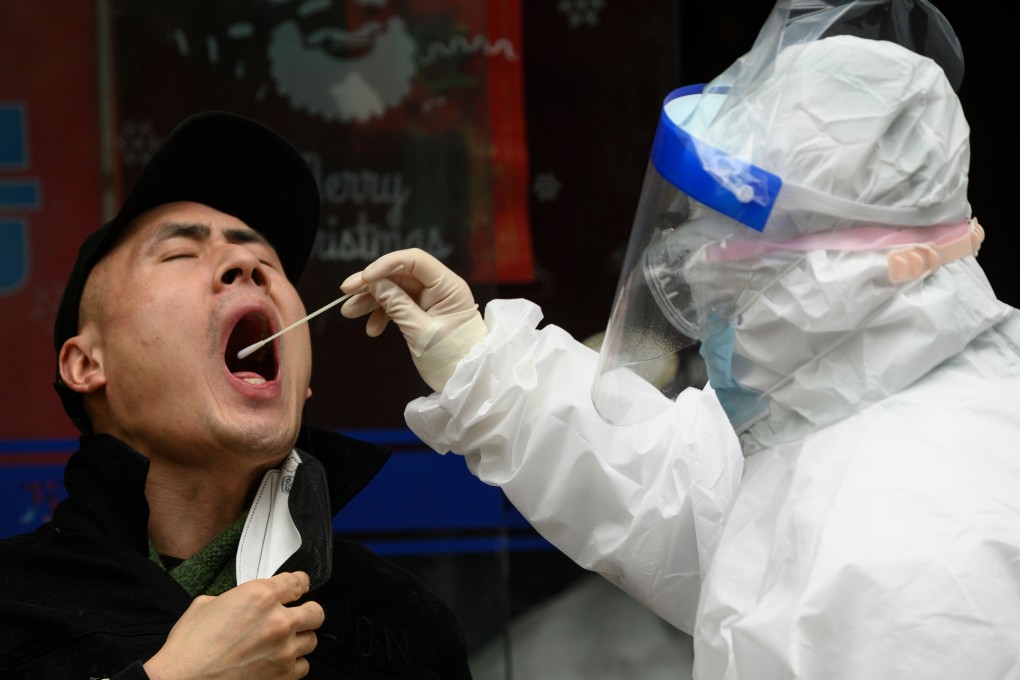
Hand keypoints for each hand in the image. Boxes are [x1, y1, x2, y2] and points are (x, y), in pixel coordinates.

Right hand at [142, 571, 323, 679]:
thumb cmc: (189, 648)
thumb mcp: (207, 604)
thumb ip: (236, 597)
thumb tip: (243, 601)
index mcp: (260, 596)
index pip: (299, 582)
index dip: (299, 584)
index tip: (299, 587)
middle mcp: (278, 621)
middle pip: (316, 612)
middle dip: (306, 612)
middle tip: (295, 616)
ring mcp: (283, 651)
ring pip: (312, 640)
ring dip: (299, 640)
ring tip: (283, 642)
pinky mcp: (282, 676)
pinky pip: (303, 667)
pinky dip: (293, 664)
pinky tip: (278, 662)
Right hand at [340, 248, 487, 391]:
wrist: (469, 384)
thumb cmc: (453, 360)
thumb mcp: (421, 333)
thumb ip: (397, 305)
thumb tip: (374, 283)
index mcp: (448, 286)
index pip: (414, 261)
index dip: (386, 265)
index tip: (363, 279)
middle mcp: (441, 288)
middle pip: (401, 275)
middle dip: (372, 284)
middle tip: (345, 293)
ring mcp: (432, 300)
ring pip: (396, 290)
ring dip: (373, 301)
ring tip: (349, 313)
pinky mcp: (425, 313)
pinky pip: (400, 306)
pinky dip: (384, 315)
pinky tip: (372, 329)